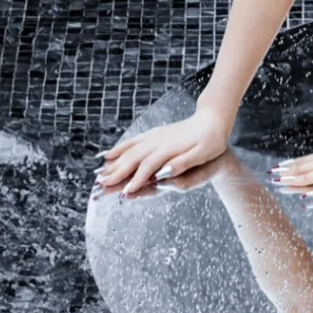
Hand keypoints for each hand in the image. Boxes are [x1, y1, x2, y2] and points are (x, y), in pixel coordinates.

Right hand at [94, 105, 231, 195]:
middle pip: (132, 158)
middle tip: (101, 188)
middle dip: (116, 174)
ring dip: (113, 163)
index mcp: (169, 149)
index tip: (124, 193)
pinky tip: (107, 155)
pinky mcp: (153, 134)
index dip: (136, 180)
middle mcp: (157, 142)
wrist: (213, 119)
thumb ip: (182, 163)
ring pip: (129, 150)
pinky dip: (118, 149)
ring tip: (99, 175)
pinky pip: (132, 142)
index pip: (148, 167)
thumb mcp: (203, 153)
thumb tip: (163, 172)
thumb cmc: (211, 140)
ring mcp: (154, 137)